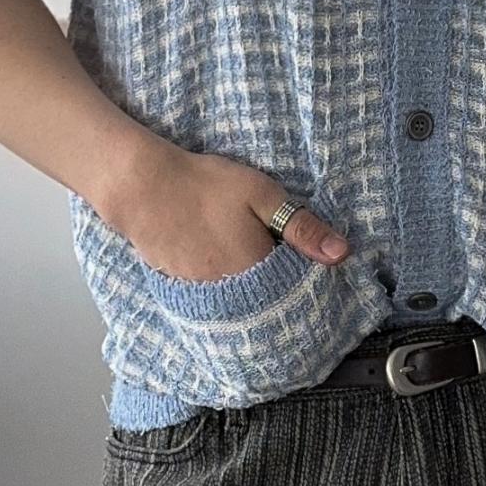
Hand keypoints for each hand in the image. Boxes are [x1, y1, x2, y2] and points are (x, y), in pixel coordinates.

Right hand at [107, 143, 351, 283]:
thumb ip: (302, 227)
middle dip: (275, 286)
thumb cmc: (205, 186)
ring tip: (244, 261)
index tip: (301, 260)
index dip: (300, 274)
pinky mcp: (180, 286)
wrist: (142, 188)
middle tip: (272, 259)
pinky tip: (218, 263)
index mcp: (258, 271)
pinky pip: (211, 296)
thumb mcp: (262, 196)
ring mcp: (203, 293)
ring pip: (237, 300)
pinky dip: (220, 285)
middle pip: (265, 298)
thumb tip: (343, 254)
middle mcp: (233, 292)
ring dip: (247, 288)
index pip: (293, 287)